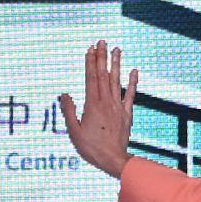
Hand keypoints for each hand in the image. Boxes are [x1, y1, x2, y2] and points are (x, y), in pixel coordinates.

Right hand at [56, 41, 137, 177]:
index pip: (91, 78)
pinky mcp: (126, 114)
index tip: (90, 49)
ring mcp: (118, 107)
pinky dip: (133, 82)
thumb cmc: (92, 148)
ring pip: (116, 81)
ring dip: (116, 64)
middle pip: (103, 75)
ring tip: (116, 49)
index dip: (90, 62)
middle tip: (102, 42)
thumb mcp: (74, 131)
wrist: (113, 159)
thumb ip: (70, 112)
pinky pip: (130, 95)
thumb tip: (65, 95)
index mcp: (92, 105)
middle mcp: (106, 102)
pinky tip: (134, 71)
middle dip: (102, 57)